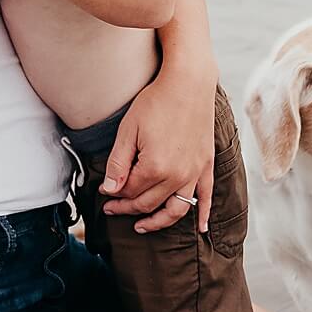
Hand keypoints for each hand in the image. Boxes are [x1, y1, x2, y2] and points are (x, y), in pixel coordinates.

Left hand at [99, 66, 216, 232]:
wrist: (188, 83)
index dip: (115, 193)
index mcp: (155, 167)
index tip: (104, 193)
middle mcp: (177, 175)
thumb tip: (110, 189)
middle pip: (149, 202)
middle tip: (113, 207)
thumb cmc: (155, 102)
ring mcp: (194, 172)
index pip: (130, 191)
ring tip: (143, 226)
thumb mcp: (128, 130)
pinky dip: (204, 215)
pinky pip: (206, 197)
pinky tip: (202, 229)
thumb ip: (118, 164)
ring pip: (177, 210)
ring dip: (159, 221)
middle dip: (128, 208)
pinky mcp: (206, 165)